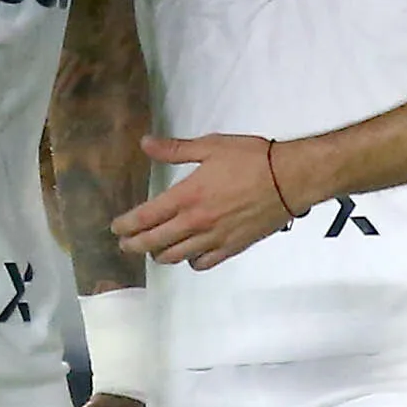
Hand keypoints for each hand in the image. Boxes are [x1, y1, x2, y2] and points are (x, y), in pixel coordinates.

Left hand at [114, 132, 292, 269]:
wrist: (290, 179)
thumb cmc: (252, 159)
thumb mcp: (211, 146)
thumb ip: (175, 149)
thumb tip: (146, 143)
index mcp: (187, 196)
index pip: (145, 218)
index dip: (126, 226)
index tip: (116, 227)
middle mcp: (196, 223)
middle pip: (154, 243)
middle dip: (135, 245)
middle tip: (126, 243)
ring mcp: (214, 239)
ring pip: (176, 257)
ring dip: (159, 255)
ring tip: (153, 251)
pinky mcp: (232, 248)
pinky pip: (203, 263)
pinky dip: (190, 262)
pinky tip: (188, 255)